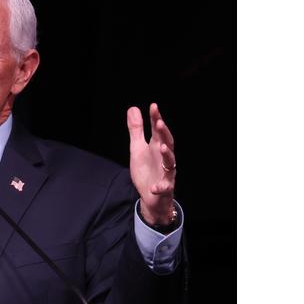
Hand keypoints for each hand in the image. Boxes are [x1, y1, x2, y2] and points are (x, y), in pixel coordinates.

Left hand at [126, 104, 175, 224]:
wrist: (151, 196)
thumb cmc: (147, 170)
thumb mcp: (137, 148)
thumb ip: (136, 130)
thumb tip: (133, 108)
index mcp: (157, 147)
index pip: (158, 131)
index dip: (156, 118)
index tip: (153, 106)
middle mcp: (164, 159)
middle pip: (168, 143)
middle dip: (164, 133)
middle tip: (159, 122)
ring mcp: (165, 174)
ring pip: (170, 164)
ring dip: (167, 155)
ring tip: (162, 147)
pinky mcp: (164, 189)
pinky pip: (164, 188)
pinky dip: (160, 187)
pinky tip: (154, 187)